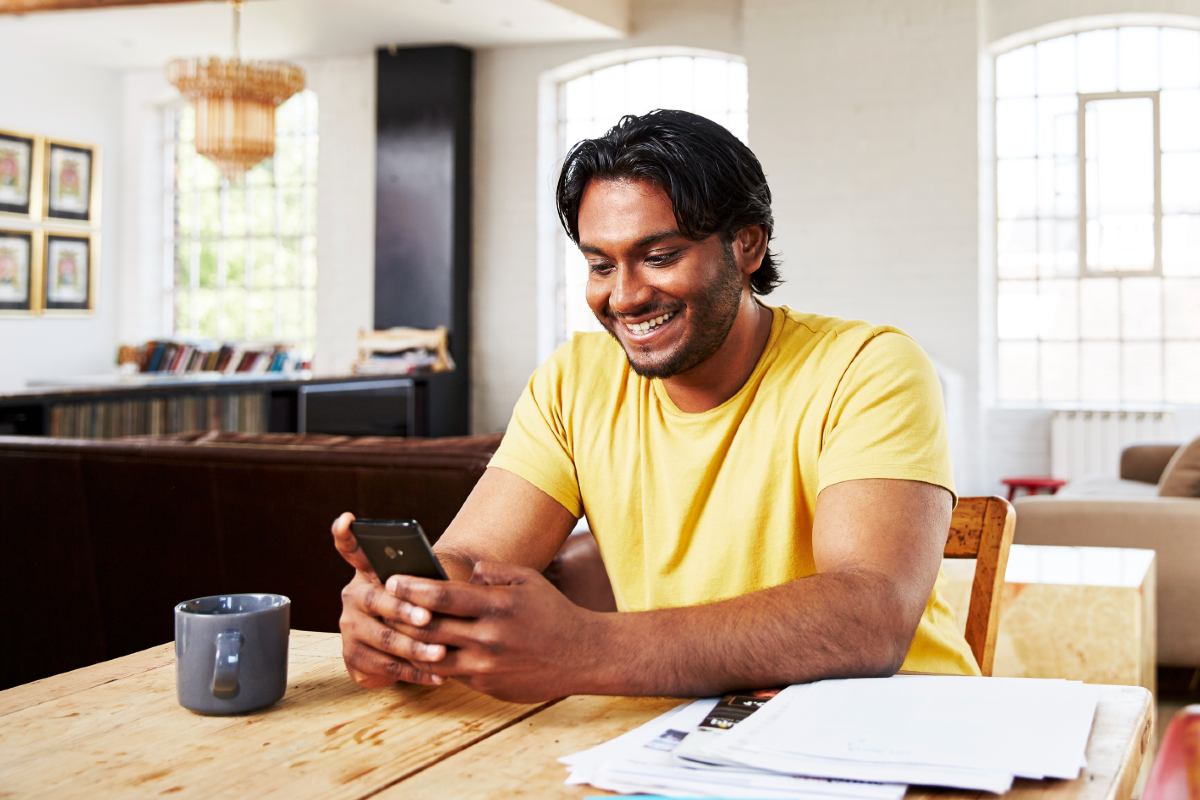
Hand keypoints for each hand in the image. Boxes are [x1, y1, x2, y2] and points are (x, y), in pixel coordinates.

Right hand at [330, 512, 447, 688]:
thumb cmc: (428, 604)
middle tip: (427, 618)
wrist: (414, 642)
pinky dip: (414, 672)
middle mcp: (354, 595)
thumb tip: (452, 582)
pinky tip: (436, 675)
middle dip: (403, 610)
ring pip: (383, 638)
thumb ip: (430, 580)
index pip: (353, 549)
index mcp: (370, 571)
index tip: (347, 520)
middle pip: (375, 600)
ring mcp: (350, 626)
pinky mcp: (352, 655)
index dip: (346, 535)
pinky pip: (384, 666)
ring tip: (440, 653)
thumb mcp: (431, 586)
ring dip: (414, 648)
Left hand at [386, 561, 607, 702]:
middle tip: (379, 604)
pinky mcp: (486, 686)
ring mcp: (486, 667)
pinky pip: (450, 673)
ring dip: (408, 644)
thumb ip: (492, 571)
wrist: (581, 656)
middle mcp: (488, 638)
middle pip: (429, 628)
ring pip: (432, 657)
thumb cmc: (552, 612)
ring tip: (389, 629)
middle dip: (400, 615)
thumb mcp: (527, 579)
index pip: (444, 596)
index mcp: (498, 606)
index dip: (413, 588)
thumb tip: (462, 572)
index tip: (392, 580)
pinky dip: (431, 662)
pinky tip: (416, 652)